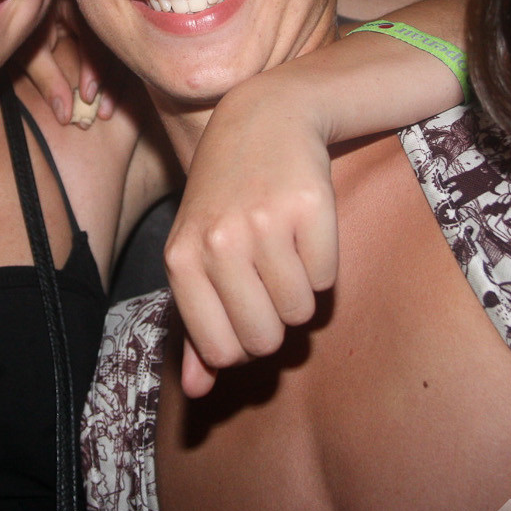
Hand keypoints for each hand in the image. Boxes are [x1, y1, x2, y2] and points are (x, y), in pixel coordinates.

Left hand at [18, 0, 114, 126]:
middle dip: (110, 81)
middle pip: (114, 44)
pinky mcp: (102, 27)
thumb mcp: (28, 51)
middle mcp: (94, 5)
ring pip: (118, 49)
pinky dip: (110, 73)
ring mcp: (101, 15)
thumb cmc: (19, 26)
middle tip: (103, 113)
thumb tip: (66, 115)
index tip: (88, 97)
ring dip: (113, 81)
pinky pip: (113, 51)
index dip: (94, 68)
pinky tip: (110, 95)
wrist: (13, 5)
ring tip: (105, 111)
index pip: (94, 36)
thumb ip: (47, 79)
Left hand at [165, 75, 337, 397]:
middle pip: (266, 339)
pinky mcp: (309, 206)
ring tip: (284, 245)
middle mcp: (218, 242)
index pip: (223, 352)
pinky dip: (323, 262)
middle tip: (268, 275)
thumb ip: (195, 325)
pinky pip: (327, 278)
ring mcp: (264, 223)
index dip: (243, 340)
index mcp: (182, 259)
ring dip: (300, 289)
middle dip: (275, 319)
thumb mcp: (196, 254)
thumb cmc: (225, 197)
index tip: (244, 307)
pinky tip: (303, 225)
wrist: (264, 118)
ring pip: (301, 312)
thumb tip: (197, 392)